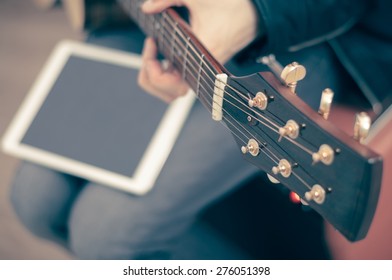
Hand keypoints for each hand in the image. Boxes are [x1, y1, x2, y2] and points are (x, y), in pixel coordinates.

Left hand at [139, 0, 257, 101]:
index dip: (152, 67)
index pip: (171, 85)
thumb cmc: (232, 7)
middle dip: (150, 75)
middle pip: (169, 95)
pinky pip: (179, 83)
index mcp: (201, 59)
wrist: (254, 14)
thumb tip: (147, 8)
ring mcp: (201, 73)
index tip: (152, 42)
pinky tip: (165, 55)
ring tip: (154, 56)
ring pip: (173, 93)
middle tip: (151, 50)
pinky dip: (166, 76)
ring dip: (157, 79)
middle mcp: (202, 72)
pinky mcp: (201, 70)